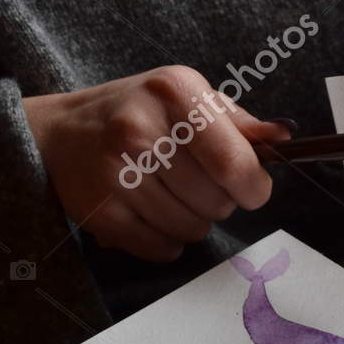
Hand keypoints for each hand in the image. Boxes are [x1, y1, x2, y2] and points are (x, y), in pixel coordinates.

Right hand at [21, 66, 290, 261]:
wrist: (59, 135)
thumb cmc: (138, 115)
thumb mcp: (186, 99)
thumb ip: (238, 123)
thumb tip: (284, 137)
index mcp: (174, 93)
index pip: (235, 164)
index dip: (253, 188)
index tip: (249, 188)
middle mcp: (140, 131)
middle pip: (217, 203)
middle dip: (219, 202)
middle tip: (193, 183)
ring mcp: (116, 174)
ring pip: (192, 230)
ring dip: (191, 221)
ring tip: (168, 194)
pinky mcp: (102, 213)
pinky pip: (163, 249)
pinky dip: (165, 240)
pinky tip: (149, 212)